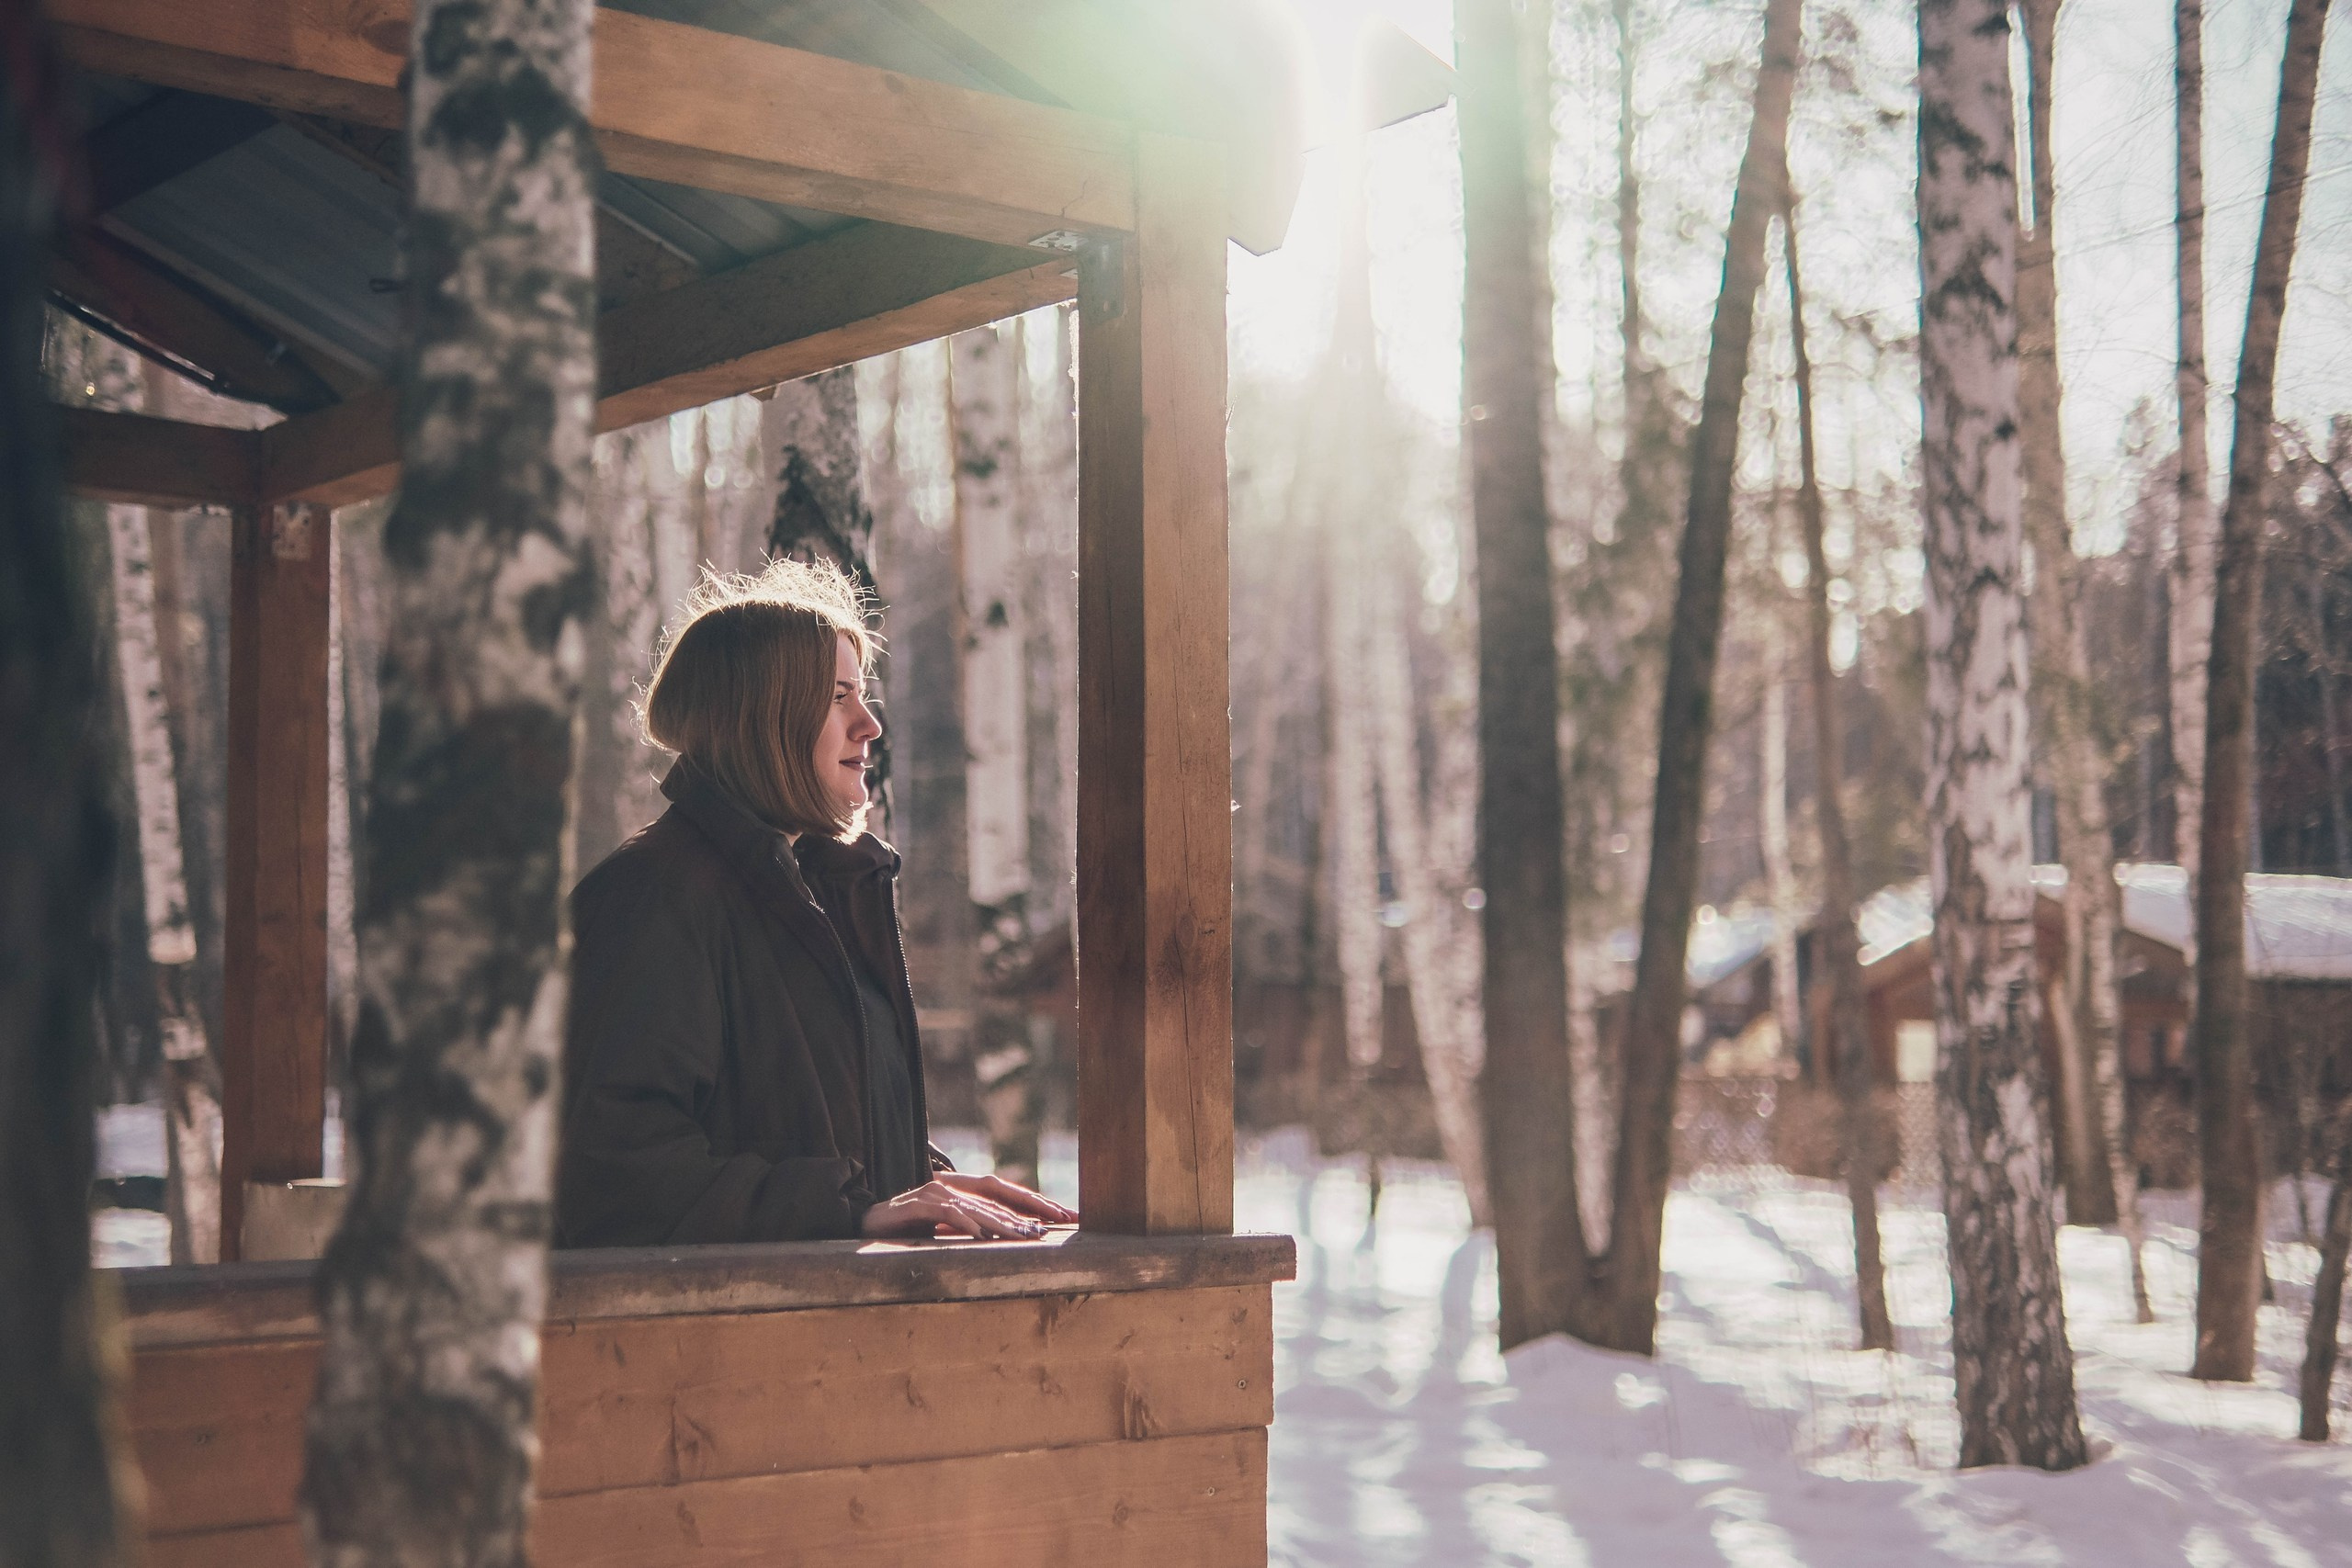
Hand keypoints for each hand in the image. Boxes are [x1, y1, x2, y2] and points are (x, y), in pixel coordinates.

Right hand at [858, 1173, 1076, 1239]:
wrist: (866, 1223)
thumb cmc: (909, 1229)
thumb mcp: (948, 1230)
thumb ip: (974, 1228)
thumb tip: (1009, 1241)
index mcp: (964, 1190)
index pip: (1007, 1195)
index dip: (1036, 1204)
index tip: (1066, 1217)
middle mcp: (953, 1185)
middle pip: (999, 1196)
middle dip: (1030, 1210)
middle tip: (1057, 1225)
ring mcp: (935, 1192)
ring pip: (976, 1206)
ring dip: (1001, 1222)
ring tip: (1024, 1235)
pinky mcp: (916, 1204)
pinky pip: (945, 1213)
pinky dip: (964, 1222)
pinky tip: (980, 1235)